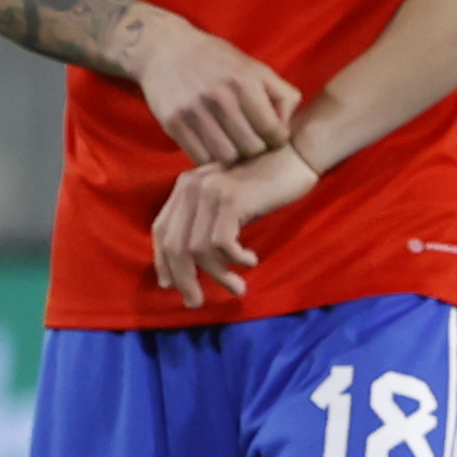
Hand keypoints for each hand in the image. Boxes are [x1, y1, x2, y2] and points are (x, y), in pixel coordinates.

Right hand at [124, 10, 303, 165]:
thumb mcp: (255, 68)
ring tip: (231, 146)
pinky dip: (209, 157)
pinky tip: (211, 145)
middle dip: (255, 150)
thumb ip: (281, 94)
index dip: (277, 140)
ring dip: (232, 157)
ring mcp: (194, 111)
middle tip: (251, 143)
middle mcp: (220, 96)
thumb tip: (287, 127)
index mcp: (245, 81)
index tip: (272, 138)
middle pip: (251, 148)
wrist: (166, 49)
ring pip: (226, 157)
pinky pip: (199, 157)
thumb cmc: (217, 60)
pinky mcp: (173, 123)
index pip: (272, 130)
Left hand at [151, 145, 320, 306]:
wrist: (296, 154)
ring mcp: (209, 191)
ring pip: (198, 249)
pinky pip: (222, 243)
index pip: (160, 230)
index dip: (162, 261)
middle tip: (196, 302)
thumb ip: (205, 224)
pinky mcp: (231, 199)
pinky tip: (251, 261)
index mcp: (183, 187)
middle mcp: (190, 186)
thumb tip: (186, 268)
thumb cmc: (263, 184)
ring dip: (218, 275)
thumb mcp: (225, 203)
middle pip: (174, 245)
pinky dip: (235, 260)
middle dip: (184, 279)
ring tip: (237, 287)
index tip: (170, 285)